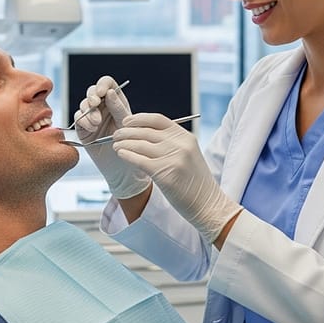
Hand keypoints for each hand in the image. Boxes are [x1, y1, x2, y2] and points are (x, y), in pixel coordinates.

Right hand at [74, 76, 149, 198]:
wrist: (123, 168)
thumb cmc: (131, 145)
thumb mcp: (127, 124)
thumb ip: (118, 108)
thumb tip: (109, 92)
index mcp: (117, 102)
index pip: (107, 84)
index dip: (103, 84)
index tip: (102, 91)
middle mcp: (104, 107)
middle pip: (92, 91)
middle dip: (92, 95)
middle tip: (95, 103)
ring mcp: (93, 117)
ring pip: (84, 104)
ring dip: (88, 111)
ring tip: (97, 123)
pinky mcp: (84, 129)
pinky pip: (78, 118)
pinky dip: (83, 121)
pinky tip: (92, 128)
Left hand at [113, 113, 241, 242]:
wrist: (208, 204)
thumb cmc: (195, 182)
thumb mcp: (189, 154)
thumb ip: (171, 143)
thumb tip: (144, 134)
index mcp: (186, 137)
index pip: (158, 120)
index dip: (139, 119)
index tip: (127, 122)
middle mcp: (180, 144)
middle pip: (146, 131)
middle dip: (127, 131)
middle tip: (116, 134)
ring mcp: (173, 158)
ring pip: (140, 145)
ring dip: (124, 143)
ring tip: (115, 145)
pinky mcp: (164, 173)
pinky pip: (139, 160)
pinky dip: (127, 155)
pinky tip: (121, 154)